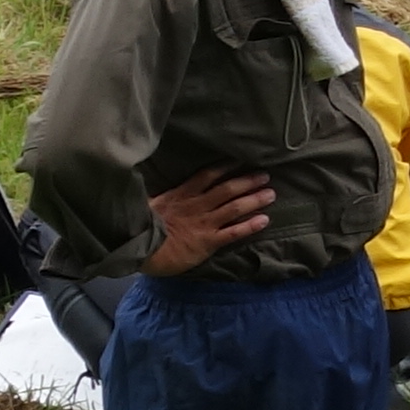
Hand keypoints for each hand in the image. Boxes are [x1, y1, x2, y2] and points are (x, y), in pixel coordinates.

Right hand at [143, 167, 271, 274]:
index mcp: (182, 195)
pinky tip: (264, 220)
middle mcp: (197, 206)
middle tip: (265, 175)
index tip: (240, 160)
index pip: (207, 176)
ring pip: (235, 208)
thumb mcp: (148, 204)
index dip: (226, 167)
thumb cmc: (140, 227)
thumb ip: (162, 196)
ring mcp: (204, 224)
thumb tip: (163, 188)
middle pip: (227, 189)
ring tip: (271, 194)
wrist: (138, 249)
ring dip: (254, 200)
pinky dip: (250, 225)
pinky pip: (233, 232)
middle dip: (248, 181)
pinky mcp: (208, 242)